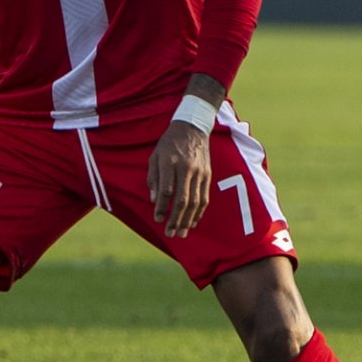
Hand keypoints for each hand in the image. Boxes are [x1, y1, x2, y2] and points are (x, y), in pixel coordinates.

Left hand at [148, 121, 210, 238]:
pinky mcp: (208, 175)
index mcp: (170, 162)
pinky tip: (193, 222)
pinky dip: (199, 212)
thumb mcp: (154, 156)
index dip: (162, 207)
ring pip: (195, 202)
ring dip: (188, 220)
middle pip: (182, 199)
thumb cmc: (169, 144)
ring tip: (181, 233)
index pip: (166, 190)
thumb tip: (154, 200)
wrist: (192, 128)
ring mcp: (199, 172)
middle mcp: (186, 168)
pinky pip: (204, 198)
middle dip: (175, 219)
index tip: (157, 219)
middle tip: (170, 233)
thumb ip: (153, 178)